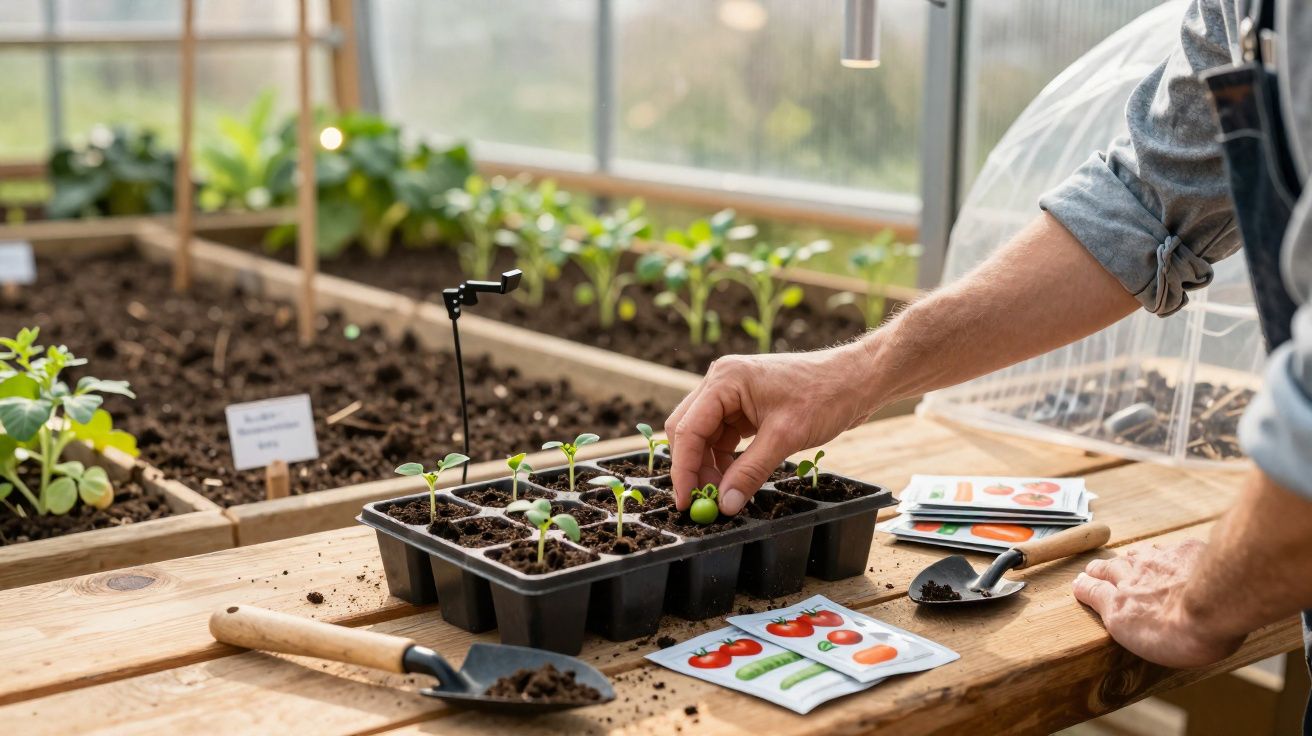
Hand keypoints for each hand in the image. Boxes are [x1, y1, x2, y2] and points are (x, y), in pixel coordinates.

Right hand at [664, 342, 876, 515]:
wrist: (856, 380)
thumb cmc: (825, 395)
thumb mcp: (785, 437)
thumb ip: (750, 472)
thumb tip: (725, 504)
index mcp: (725, 380)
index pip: (688, 428)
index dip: (684, 468)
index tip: (686, 501)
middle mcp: (722, 382)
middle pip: (688, 430)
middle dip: (693, 467)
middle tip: (701, 502)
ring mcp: (733, 393)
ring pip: (704, 436)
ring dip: (710, 466)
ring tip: (724, 494)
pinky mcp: (745, 405)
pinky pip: (723, 436)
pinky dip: (726, 459)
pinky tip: (735, 479)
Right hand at [1072, 539, 1244, 668]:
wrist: (1218, 605)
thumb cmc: (1171, 626)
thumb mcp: (1123, 624)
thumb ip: (1099, 599)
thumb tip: (1078, 583)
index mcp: (1121, 587)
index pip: (1097, 580)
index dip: (1089, 581)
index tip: (1083, 581)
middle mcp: (1139, 567)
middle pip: (1119, 563)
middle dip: (1109, 567)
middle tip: (1102, 569)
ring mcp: (1167, 557)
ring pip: (1147, 554)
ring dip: (1139, 559)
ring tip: (1138, 563)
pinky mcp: (1194, 551)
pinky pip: (1177, 549)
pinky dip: (1173, 554)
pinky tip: (1179, 557)